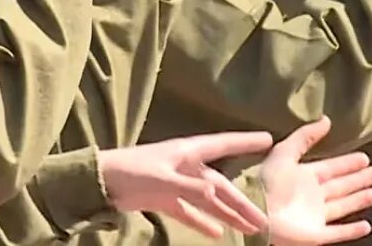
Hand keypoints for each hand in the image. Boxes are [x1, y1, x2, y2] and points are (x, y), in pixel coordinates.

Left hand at [100, 131, 272, 239]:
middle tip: (264, 219)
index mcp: (188, 152)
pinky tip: (216, 233)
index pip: (224, 144)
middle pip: (221, 184)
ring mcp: (177, 183)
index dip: (245, 142)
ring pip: (209, 201)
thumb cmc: (132, 170)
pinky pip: (190, 211)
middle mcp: (187, 166)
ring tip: (248, 229)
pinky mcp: (165, 198)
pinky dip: (202, 222)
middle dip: (242, 201)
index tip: (269, 139)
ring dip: (227, 215)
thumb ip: (190, 187)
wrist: (102, 181)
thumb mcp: (163, 178)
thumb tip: (218, 193)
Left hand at [262, 118, 371, 245]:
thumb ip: (305, 137)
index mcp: (304, 176)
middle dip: (357, 180)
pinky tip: (366, 226)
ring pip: (342, 206)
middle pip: (340, 186)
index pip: (331, 168)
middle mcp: (312, 195)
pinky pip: (338, 233)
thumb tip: (326, 120)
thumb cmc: (268, 182)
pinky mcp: (316, 234)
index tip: (364, 157)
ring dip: (358, 201)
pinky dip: (352, 231)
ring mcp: (315, 216)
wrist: (258, 212)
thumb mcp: (285, 152)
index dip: (347, 163)